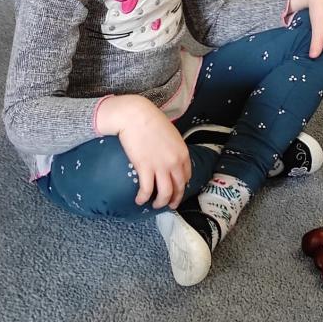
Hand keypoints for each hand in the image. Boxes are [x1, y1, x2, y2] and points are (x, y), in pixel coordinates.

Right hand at [95, 95, 191, 209]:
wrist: (136, 116)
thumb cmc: (151, 120)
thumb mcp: (170, 134)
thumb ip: (173, 147)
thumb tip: (169, 155)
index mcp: (182, 152)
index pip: (187, 175)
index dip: (182, 185)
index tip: (177, 189)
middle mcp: (175, 162)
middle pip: (179, 187)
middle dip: (175, 199)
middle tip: (169, 205)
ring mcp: (160, 166)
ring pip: (165, 193)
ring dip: (160, 203)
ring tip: (154, 205)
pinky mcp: (145, 168)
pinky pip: (147, 190)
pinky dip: (143, 198)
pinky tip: (139, 200)